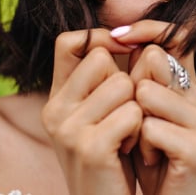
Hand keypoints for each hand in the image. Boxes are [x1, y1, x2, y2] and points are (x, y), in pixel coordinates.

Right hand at [42, 29, 139, 194]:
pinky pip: (133, 113)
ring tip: (126, 135)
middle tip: (124, 115)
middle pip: (102, 58)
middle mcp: (54, 110)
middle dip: (125, 80)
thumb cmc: (112, 160)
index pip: (70, 41)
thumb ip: (105, 79)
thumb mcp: (100, 115)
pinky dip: (141, 130)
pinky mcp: (90, 147)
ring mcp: (68, 129)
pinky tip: (129, 149)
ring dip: (137, 108)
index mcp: (56, 98)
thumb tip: (131, 36)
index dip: (102, 39)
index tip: (124, 53)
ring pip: (123, 84)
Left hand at [111, 20, 195, 194]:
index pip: (176, 35)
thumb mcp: (136, 112)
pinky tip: (153, 160)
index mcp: (185, 83)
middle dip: (130, 86)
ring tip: (142, 145)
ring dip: (132, 123)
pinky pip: (150, 128)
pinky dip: (142, 146)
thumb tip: (115, 36)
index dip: (148, 29)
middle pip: (154, 59)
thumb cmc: (145, 157)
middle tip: (133, 120)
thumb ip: (134, 77)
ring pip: (146, 93)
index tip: (119, 36)